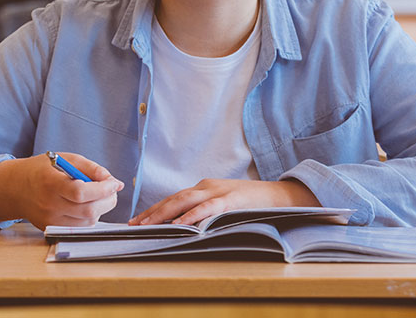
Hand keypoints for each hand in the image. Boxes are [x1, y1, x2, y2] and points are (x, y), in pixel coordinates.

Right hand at [0, 152, 123, 229]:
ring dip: (100, 209)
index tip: (114, 183)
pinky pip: (80, 228)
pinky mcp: (52, 229)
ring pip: (87, 222)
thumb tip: (115, 183)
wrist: (15, 188)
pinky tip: (85, 205)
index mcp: (50, 183)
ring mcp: (50, 220)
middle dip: (108, 200)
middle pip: (88, 211)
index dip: (103, 189)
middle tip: (111, 190)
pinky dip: (90, 217)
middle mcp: (49, 205)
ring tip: (96, 195)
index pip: (81, 192)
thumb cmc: (42, 170)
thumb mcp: (65, 159)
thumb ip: (91, 168)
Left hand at [129, 178, 319, 226]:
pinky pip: (209, 208)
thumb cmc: (251, 204)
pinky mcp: (231, 199)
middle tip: (135, 224)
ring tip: (149, 224)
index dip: (154, 209)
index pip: (173, 198)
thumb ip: (206, 212)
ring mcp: (218, 191)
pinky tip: (181, 223)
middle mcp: (207, 186)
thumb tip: (185, 227)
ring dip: (165, 213)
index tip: (137, 220)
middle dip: (152, 212)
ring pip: (185, 201)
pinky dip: (193, 215)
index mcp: (204, 188)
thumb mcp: (224, 205)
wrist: (280, 196)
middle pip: (173, 198)